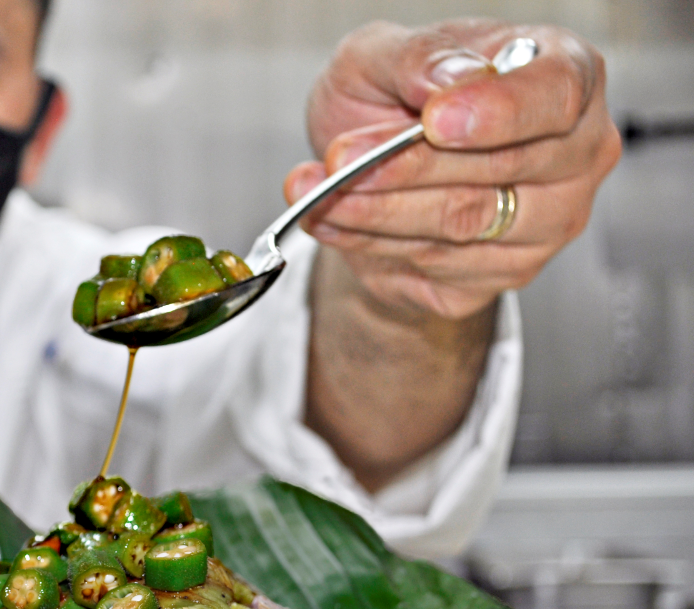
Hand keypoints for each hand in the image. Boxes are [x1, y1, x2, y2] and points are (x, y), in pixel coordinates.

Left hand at [284, 21, 620, 319]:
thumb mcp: (384, 55)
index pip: (557, 95)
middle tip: (340, 158)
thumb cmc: (394, 99)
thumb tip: (447, 81)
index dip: (499, 112)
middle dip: (407, 165)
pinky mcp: (506, 272)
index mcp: (565, 73)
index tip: (435, 121)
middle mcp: (574, 151)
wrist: (367, 170)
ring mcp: (549, 220)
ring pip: (463, 222)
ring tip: (316, 190)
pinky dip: (372, 242)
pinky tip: (332, 219)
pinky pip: (437, 263)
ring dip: (377, 210)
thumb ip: (418, 58)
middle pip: (503, 166)